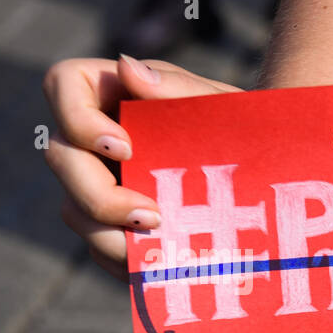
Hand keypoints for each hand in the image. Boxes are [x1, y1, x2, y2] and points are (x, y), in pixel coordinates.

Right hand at [42, 54, 238, 279]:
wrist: (270, 177)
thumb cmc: (244, 130)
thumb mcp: (224, 108)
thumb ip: (179, 88)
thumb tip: (126, 67)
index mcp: (116, 93)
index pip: (63, 84)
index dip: (78, 117)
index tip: (125, 148)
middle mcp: (96, 138)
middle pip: (62, 159)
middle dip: (98, 195)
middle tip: (153, 216)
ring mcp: (102, 183)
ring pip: (75, 210)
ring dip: (111, 235)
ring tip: (163, 247)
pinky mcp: (117, 226)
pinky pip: (102, 248)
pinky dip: (127, 260)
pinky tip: (163, 265)